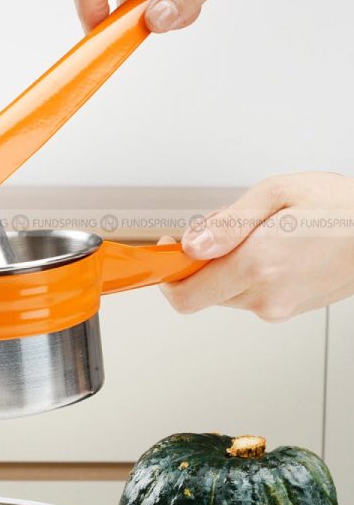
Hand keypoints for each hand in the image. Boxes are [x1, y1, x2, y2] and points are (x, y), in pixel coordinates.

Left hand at [160, 173, 353, 321]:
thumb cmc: (340, 208)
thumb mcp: (275, 194)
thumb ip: (226, 224)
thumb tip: (191, 246)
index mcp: (257, 266)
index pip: (186, 295)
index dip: (167, 276)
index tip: (167, 252)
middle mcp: (265, 296)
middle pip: (203, 293)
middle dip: (198, 263)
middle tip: (214, 231)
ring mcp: (279, 308)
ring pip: (225, 293)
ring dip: (223, 267)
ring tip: (251, 235)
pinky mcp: (289, 310)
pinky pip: (249, 295)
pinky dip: (244, 274)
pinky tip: (267, 248)